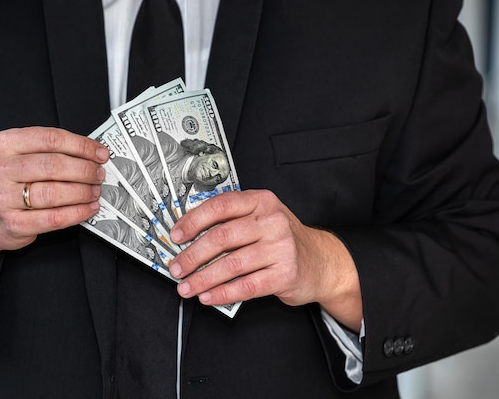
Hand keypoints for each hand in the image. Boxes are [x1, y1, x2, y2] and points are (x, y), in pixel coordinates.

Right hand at [0, 127, 108, 287]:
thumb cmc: (10, 182)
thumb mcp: (20, 156)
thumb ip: (51, 151)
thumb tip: (92, 153)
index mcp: (4, 144)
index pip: (50, 138)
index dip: (82, 145)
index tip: (100, 153)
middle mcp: (0, 169)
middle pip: (53, 165)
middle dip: (84, 170)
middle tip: (99, 174)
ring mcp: (3, 198)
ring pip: (54, 192)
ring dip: (82, 192)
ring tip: (95, 191)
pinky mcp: (13, 223)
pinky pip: (53, 218)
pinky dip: (77, 213)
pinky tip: (88, 208)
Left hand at [169, 190, 361, 330]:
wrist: (322, 261)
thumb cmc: (283, 239)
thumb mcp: (261, 218)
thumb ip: (230, 219)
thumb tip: (188, 232)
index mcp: (261, 201)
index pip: (220, 206)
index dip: (193, 221)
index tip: (176, 236)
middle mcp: (272, 221)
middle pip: (222, 237)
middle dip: (192, 255)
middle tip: (177, 267)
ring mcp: (281, 248)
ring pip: (231, 264)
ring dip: (203, 279)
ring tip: (187, 287)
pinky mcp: (285, 274)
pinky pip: (247, 286)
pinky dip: (223, 293)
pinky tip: (208, 297)